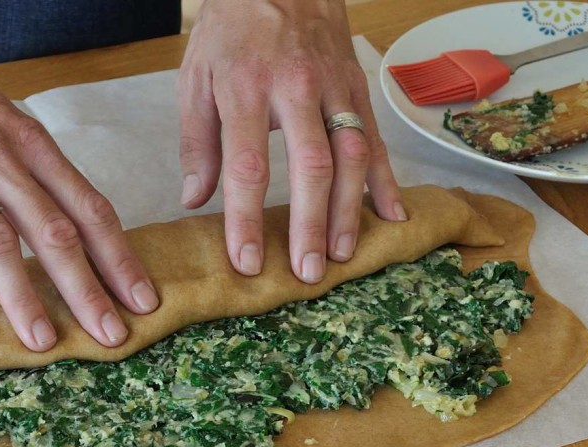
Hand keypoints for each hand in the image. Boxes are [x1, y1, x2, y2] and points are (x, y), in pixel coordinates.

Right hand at [0, 0, 158, 349]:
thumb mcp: (3, 119)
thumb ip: (30, 169)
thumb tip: (61, 222)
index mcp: (31, 145)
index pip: (90, 209)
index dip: (121, 258)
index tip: (144, 300)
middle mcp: (1, 159)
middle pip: (57, 232)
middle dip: (89, 290)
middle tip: (113, 337)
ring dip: (25, 297)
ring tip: (44, 344)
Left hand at [178, 0, 405, 282]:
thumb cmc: (232, 32)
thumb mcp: (196, 77)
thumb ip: (197, 141)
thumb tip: (196, 200)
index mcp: (247, 89)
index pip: (248, 165)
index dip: (247, 218)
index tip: (247, 261)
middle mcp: (297, 90)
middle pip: (311, 166)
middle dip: (309, 224)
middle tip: (306, 272)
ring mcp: (334, 89)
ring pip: (351, 155)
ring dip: (348, 211)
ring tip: (341, 256)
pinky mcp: (358, 90)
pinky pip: (377, 139)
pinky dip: (386, 180)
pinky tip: (392, 216)